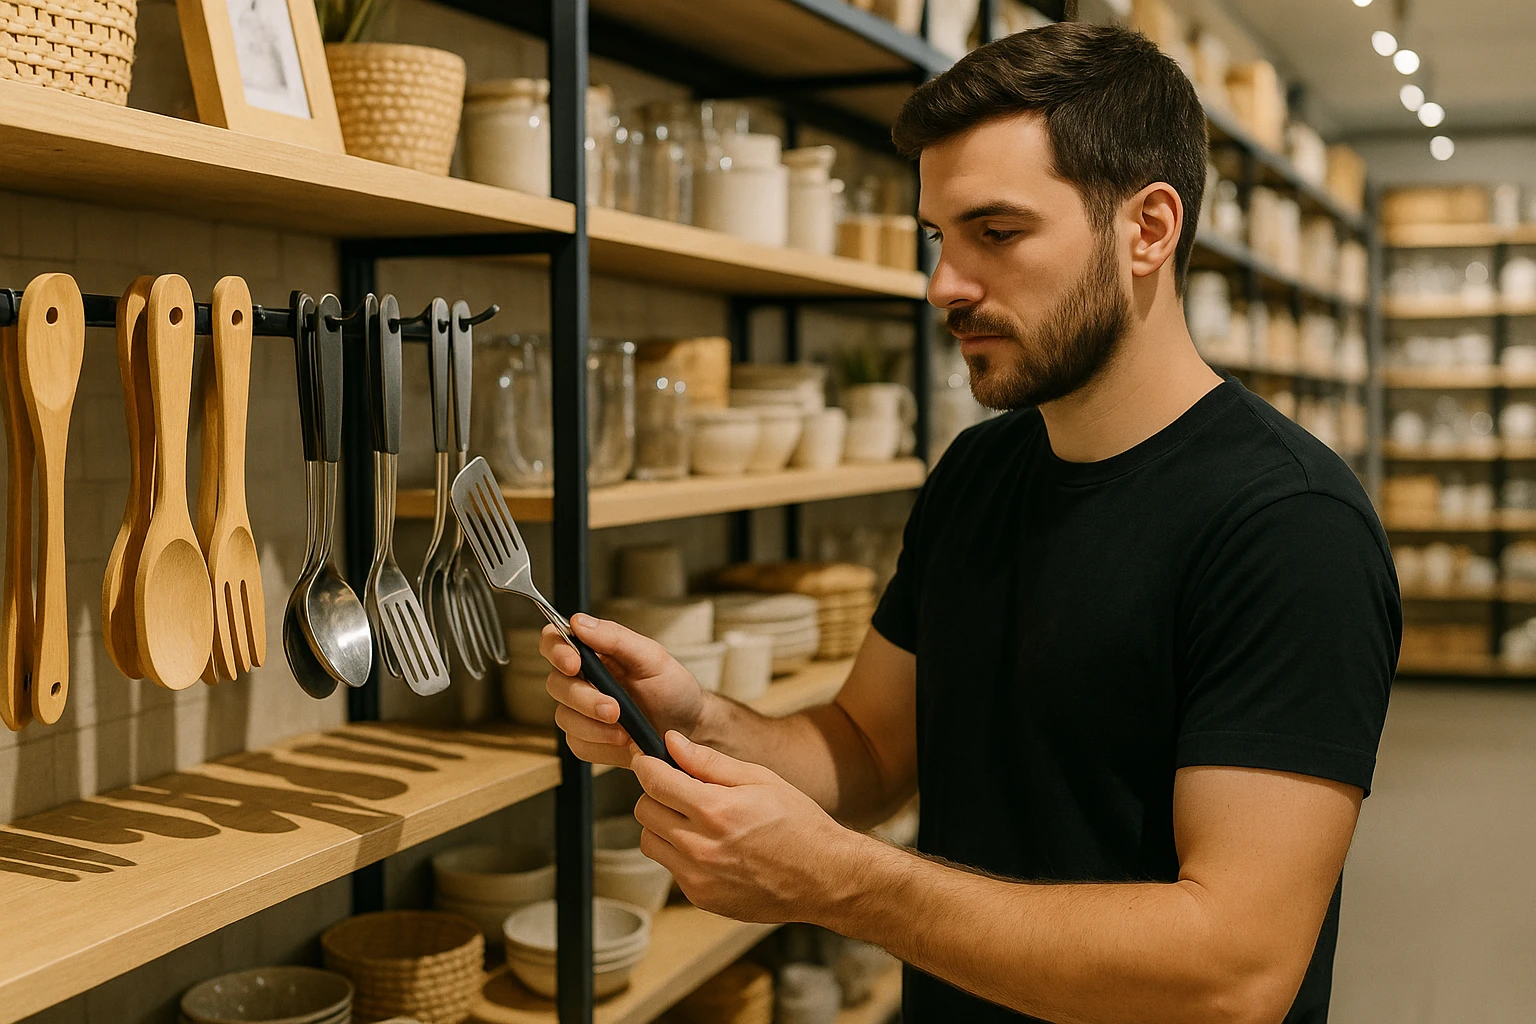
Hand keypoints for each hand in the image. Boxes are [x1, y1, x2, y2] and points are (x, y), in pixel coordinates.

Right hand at [542, 615, 706, 767]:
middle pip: (556, 684)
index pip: (555, 642)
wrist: (689, 728)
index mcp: (594, 652)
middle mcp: (582, 680)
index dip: (556, 650)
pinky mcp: (586, 739)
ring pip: (564, 717)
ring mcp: (581, 711)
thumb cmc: (673, 689)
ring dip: (593, 726)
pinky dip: (600, 743)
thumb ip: (615, 638)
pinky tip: (622, 740)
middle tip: (613, 709)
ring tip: (625, 730)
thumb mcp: (652, 657)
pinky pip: (577, 743)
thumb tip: (579, 622)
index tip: (574, 662)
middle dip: (584, 698)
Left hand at [632, 731, 865, 924]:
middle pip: (645, 811)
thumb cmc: (798, 823)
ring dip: (663, 825)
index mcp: (715, 810)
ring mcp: (698, 877)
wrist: (824, 877)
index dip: (648, 765)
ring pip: (650, 841)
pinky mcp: (701, 897)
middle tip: (681, 790)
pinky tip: (712, 847)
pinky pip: (671, 867)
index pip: (654, 781)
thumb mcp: (759, 778)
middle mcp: (700, 847)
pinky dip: (680, 853)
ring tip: (696, 820)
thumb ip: (709, 761)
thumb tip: (671, 742)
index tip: (651, 761)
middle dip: (657, 794)